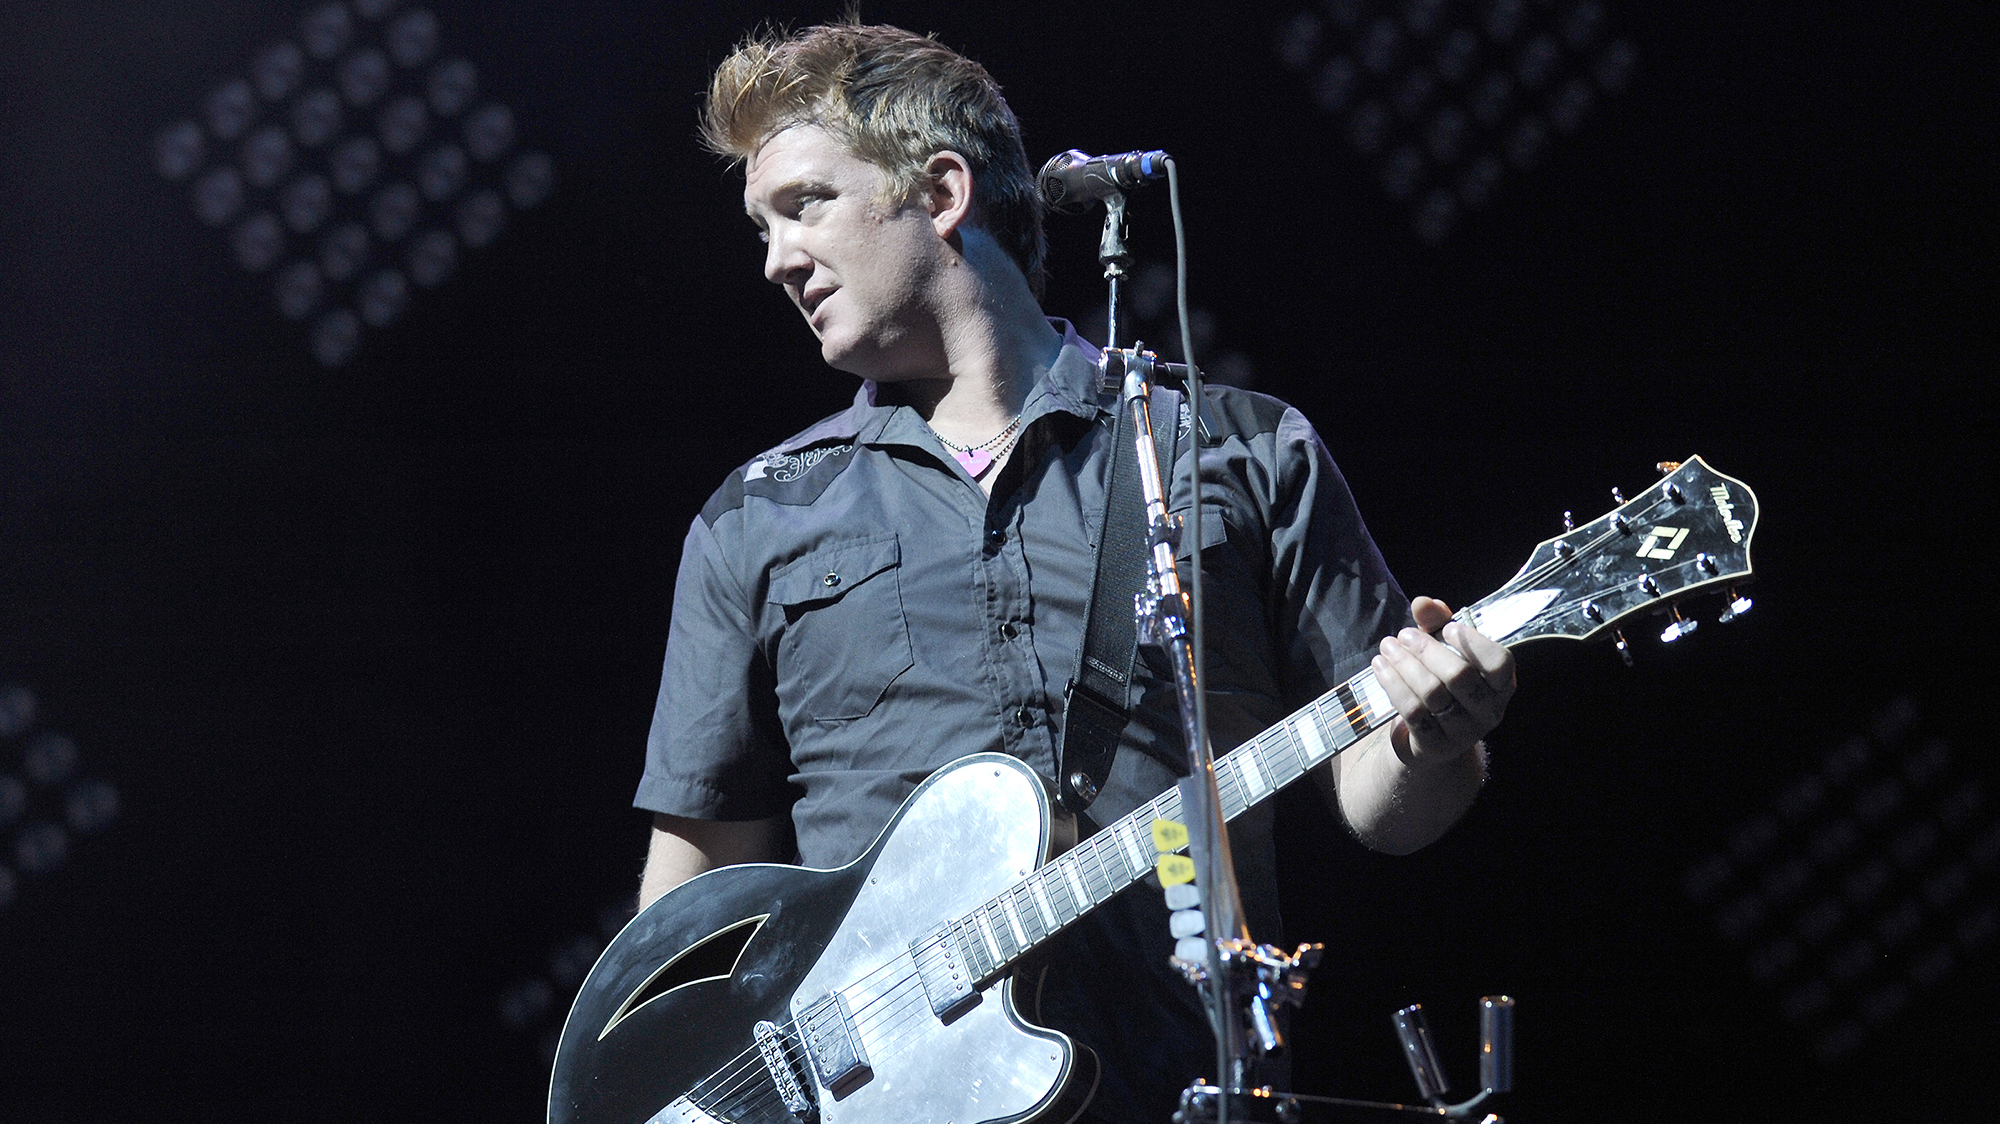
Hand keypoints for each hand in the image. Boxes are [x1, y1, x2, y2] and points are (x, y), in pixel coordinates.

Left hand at [1371, 596, 1516, 767]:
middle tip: (1404, 635)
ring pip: (1432, 693)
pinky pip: (1413, 711)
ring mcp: (1465, 732)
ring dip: (1404, 665)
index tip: (1448, 627)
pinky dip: (1393, 685)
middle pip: (1459, 676)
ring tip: (1387, 647)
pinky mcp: (1437, 745)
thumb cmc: (1442, 679)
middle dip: (1426, 650)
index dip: (1474, 643)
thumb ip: (1437, 622)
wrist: (1429, 733)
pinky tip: (1380, 667)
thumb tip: (1424, 603)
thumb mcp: (1443, 648)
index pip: (1500, 663)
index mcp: (1502, 684)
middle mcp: (1490, 710)